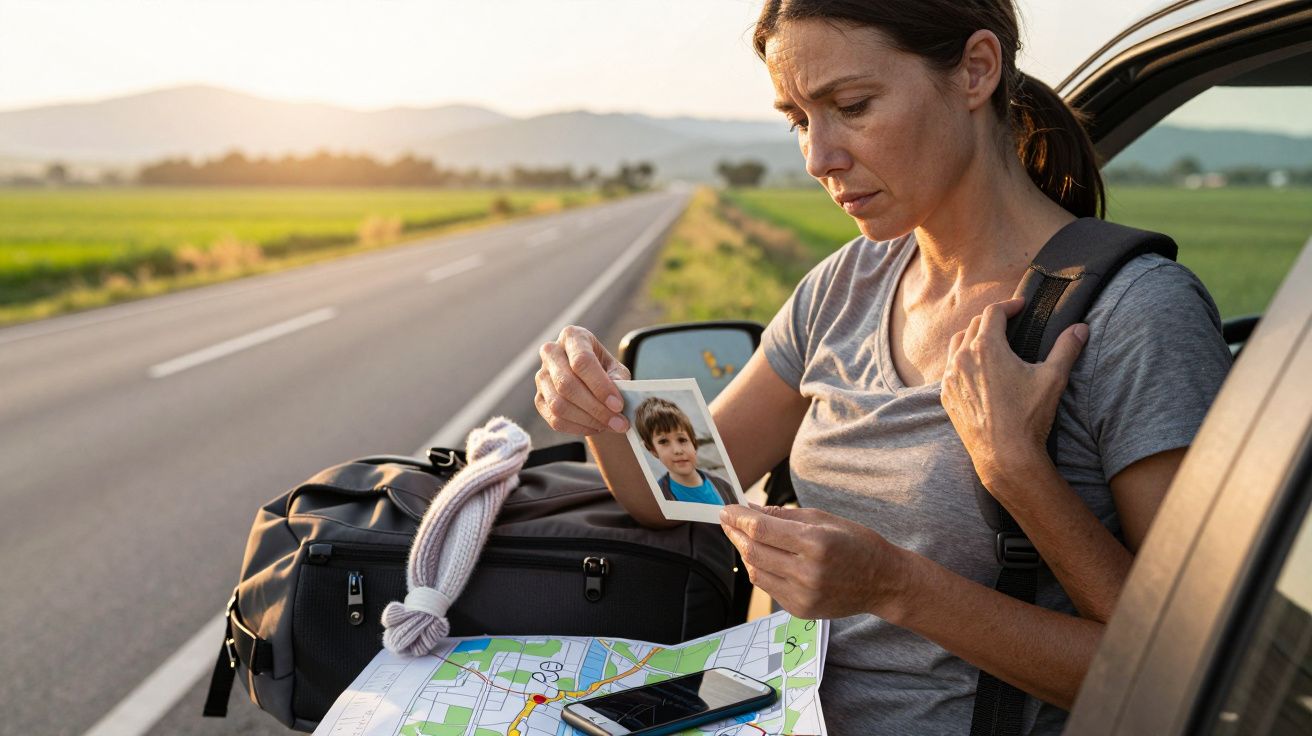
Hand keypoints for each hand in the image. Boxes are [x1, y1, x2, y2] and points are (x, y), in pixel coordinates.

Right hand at [535, 325, 631, 435]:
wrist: (589, 379)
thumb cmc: (604, 369)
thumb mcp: (616, 367)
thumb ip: (618, 379)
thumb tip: (616, 396)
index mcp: (572, 336)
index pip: (581, 361)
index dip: (600, 386)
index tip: (618, 405)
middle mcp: (551, 353)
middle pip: (567, 384)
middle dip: (596, 408)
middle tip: (618, 422)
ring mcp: (541, 376)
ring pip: (559, 405)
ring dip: (588, 420)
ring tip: (610, 425)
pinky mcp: (539, 399)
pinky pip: (555, 419)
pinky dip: (578, 428)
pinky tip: (596, 427)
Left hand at [719, 504, 906, 619]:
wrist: (883, 582)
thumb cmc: (857, 544)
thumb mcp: (823, 519)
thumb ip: (783, 515)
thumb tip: (749, 508)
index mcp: (816, 543)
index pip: (761, 530)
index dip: (738, 518)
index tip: (726, 509)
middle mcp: (808, 572)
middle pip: (754, 551)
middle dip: (735, 533)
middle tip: (728, 520)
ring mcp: (803, 595)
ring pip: (756, 571)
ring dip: (745, 552)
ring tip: (743, 537)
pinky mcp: (800, 610)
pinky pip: (768, 587)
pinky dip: (761, 569)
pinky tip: (763, 557)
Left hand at [940, 297, 1088, 488]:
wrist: (1004, 455)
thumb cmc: (1028, 416)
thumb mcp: (1053, 378)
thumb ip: (1066, 348)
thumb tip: (1081, 328)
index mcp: (986, 347)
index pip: (993, 312)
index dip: (1009, 305)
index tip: (1021, 306)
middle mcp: (962, 358)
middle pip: (974, 325)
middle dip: (992, 320)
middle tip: (1009, 322)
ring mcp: (950, 378)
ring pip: (957, 344)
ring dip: (973, 337)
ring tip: (991, 341)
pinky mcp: (946, 396)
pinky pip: (950, 368)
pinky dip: (961, 360)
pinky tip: (976, 368)